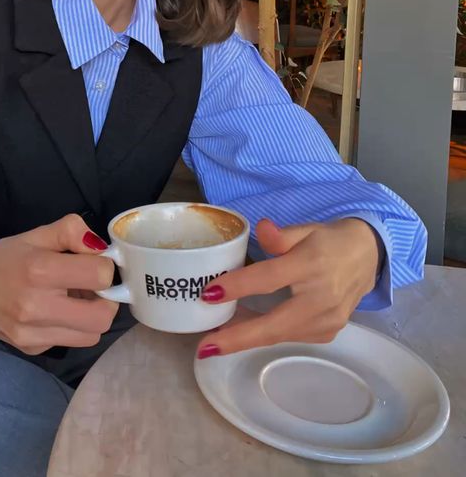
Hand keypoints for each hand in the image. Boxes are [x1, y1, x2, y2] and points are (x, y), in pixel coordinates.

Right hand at [0, 214, 117, 355]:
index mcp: (40, 270)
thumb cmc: (3, 257)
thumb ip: (71, 231)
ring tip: (76, 299)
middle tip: (94, 287)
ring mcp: (33, 334)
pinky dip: (73, 327)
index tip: (95, 262)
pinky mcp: (31, 349)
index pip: (100, 275)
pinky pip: (70, 341)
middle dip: (107, 300)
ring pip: (92, 335)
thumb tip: (100, 246)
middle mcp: (37, 307)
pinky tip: (57, 311)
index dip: (105, 266)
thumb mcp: (36, 234)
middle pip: (103, 317)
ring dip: (92, 316)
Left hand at [196, 217, 380, 358]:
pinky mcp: (329, 332)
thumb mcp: (306, 228)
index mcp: (311, 265)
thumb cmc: (330, 240)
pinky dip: (267, 334)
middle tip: (206, 347)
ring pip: (280, 335)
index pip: (269, 278)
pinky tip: (246, 328)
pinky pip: (291, 336)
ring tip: (217, 336)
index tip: (209, 293)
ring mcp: (328, 321)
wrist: (370, 256)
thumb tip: (260, 229)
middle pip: (274, 324)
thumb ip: (281, 235)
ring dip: (247, 337)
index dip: (239, 286)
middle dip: (238, 338)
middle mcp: (322, 298)